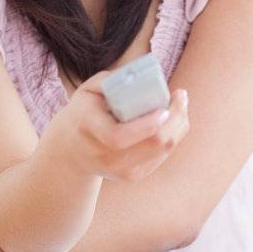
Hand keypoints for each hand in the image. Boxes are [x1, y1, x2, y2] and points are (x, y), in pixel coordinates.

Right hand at [43, 71, 189, 181]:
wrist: (72, 150)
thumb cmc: (84, 112)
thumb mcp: (88, 91)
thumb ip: (109, 81)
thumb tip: (139, 75)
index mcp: (90, 130)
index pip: (119, 137)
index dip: (147, 124)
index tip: (164, 107)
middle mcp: (106, 156)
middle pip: (152, 144)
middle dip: (175, 119)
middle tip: (180, 95)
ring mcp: (121, 171)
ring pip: (163, 150)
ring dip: (179, 125)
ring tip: (179, 104)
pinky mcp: (134, 176)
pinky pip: (163, 155)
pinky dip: (173, 136)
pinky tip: (172, 120)